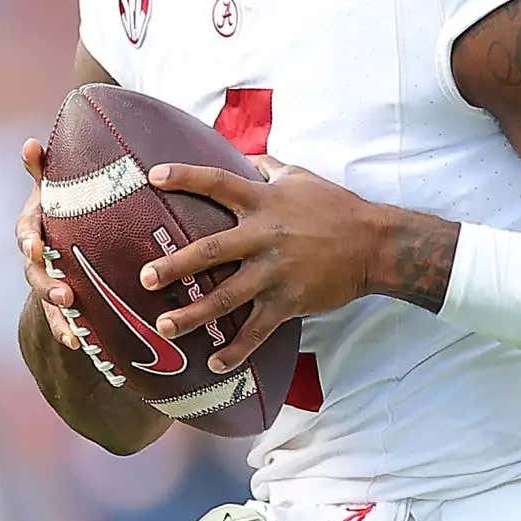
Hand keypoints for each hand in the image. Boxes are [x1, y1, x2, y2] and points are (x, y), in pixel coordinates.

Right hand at [15, 138, 81, 350]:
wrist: (67, 240)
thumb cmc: (62, 206)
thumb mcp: (55, 187)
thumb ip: (42, 170)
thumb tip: (31, 143)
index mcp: (34, 227)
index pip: (25, 232)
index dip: (28, 240)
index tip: (35, 246)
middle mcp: (37, 258)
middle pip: (35, 273)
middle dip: (48, 285)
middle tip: (66, 293)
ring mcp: (48, 281)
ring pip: (47, 300)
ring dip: (58, 313)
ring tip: (74, 326)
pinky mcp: (62, 302)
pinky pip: (61, 319)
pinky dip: (67, 331)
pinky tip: (79, 343)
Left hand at [135, 156, 391, 372]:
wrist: (375, 244)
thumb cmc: (336, 207)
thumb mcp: (301, 177)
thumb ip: (269, 168)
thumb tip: (248, 156)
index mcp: (263, 202)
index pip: (218, 183)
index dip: (185, 177)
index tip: (153, 176)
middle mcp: (264, 237)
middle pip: (211, 251)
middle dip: (175, 265)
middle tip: (145, 278)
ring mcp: (275, 273)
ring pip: (227, 297)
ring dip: (194, 314)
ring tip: (165, 327)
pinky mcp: (289, 302)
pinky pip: (257, 331)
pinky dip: (236, 350)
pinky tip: (215, 364)